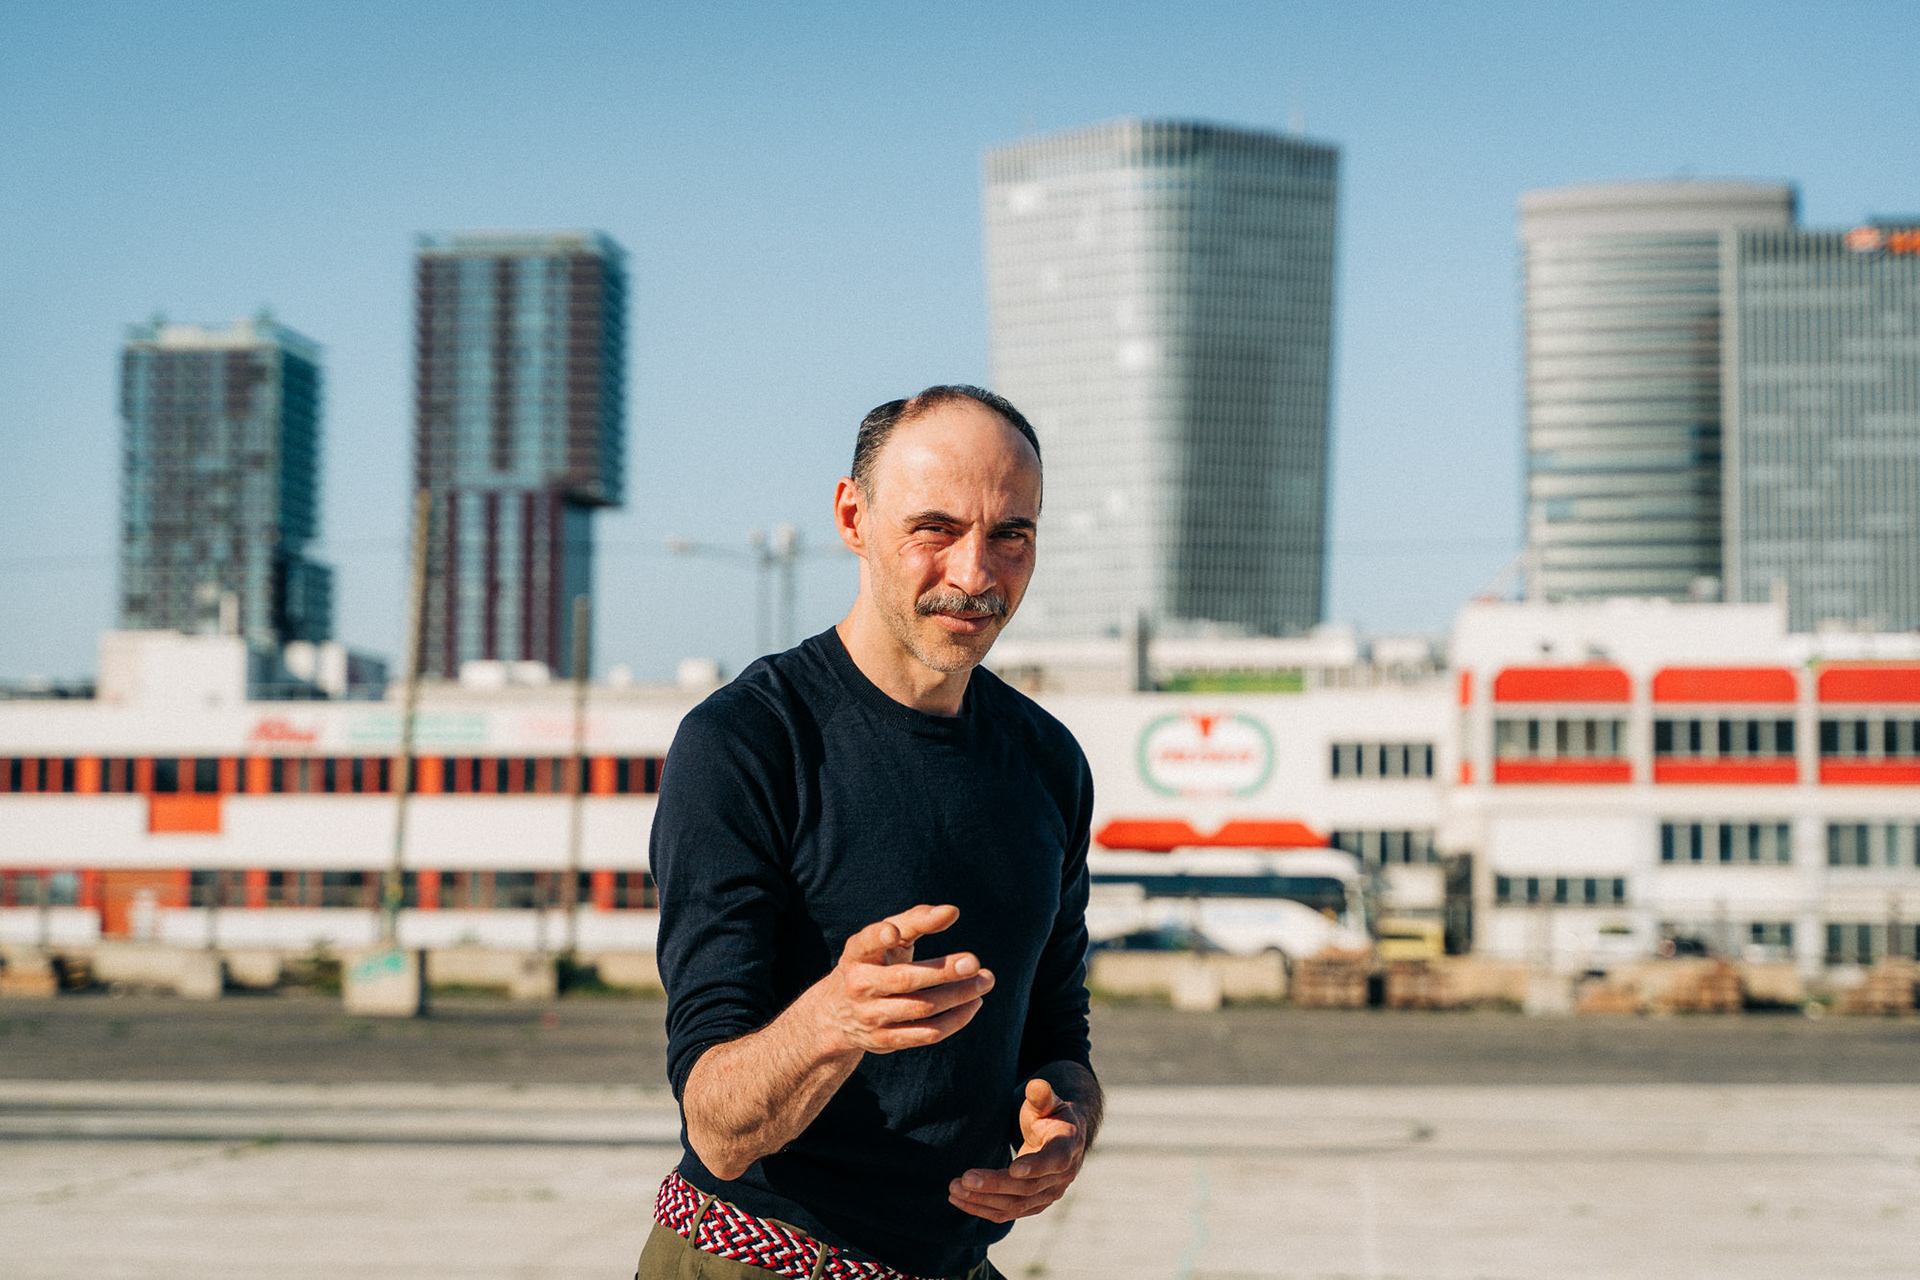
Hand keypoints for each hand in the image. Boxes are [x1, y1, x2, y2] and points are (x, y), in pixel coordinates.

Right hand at [810, 904, 993, 1055]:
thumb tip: (952, 912)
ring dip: (957, 995)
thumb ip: (915, 920)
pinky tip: (974, 1003)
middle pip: (904, 979)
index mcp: (856, 954)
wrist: (838, 1013)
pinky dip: (955, 1020)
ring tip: (985, 981)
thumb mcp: (884, 939)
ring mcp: (870, 1016)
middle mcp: (859, 985)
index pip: (865, 942)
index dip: (878, 937)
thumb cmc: (874, 962)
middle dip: (941, 971)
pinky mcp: (884, 1041)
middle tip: (973, 961)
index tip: (892, 932)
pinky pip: (926, 1034)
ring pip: (921, 1007)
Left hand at [948, 1078, 1086, 1222]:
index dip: (1035, 1166)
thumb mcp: (1049, 1101)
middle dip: (994, 1185)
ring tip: (954, 1189)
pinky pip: (1008, 1213)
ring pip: (1015, 1205)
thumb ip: (1042, 1095)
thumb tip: (1036, 1085)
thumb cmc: (1050, 1115)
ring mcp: (1048, 1195)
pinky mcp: (1033, 1205)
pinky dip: (983, 1209)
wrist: (1062, 1139)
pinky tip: (960, 1201)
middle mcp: (1061, 1177)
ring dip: (983, 1200)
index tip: (1012, 1168)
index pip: (1054, 1160)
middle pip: (1027, 1187)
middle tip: (964, 1179)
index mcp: (1067, 1147)